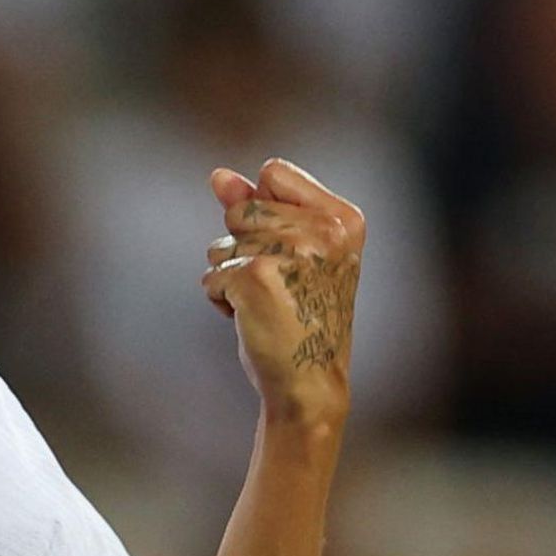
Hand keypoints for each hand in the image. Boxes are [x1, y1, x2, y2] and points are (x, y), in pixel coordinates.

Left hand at [200, 159, 364, 421]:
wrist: (309, 384)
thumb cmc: (301, 316)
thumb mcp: (290, 253)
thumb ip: (257, 205)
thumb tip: (217, 175)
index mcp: (344, 218)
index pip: (274, 171)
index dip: (264, 209)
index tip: (290, 250)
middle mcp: (324, 231)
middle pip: (240, 207)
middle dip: (243, 246)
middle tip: (279, 285)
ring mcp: (290, 252)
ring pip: (221, 242)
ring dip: (231, 275)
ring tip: (268, 303)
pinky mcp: (255, 278)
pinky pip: (212, 275)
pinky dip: (222, 300)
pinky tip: (253, 320)